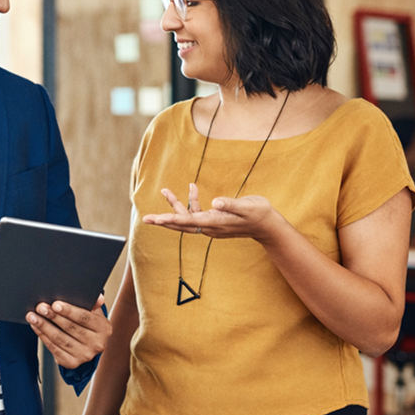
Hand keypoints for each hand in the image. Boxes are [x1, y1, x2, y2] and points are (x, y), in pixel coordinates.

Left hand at [27, 294, 110, 368]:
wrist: (90, 346)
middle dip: (53, 316)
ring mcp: (84, 355)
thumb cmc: (90, 326)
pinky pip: (54, 348)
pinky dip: (43, 336)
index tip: (55, 304)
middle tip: (40, 307)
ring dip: (44, 326)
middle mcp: (96, 344)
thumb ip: (94, 304)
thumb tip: (97, 296)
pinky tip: (36, 327)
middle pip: (70, 328)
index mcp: (103, 329)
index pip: (84, 317)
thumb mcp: (95, 314)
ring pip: (60, 339)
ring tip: (33, 316)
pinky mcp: (72, 363)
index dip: (68, 310)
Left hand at [141, 184, 285, 241]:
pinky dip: (192, 201)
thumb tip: (216, 202)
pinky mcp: (215, 220)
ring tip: (165, 190)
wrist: (268, 225)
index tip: (156, 219)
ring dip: (176, 204)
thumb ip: (231, 204)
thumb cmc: (259, 214)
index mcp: (215, 223)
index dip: (171, 219)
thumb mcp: (247, 206)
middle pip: (182, 224)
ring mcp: (212, 225)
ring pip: (188, 217)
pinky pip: (197, 213)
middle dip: (164, 219)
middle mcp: (210, 226)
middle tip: (146, 219)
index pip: (188, 222)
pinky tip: (192, 188)